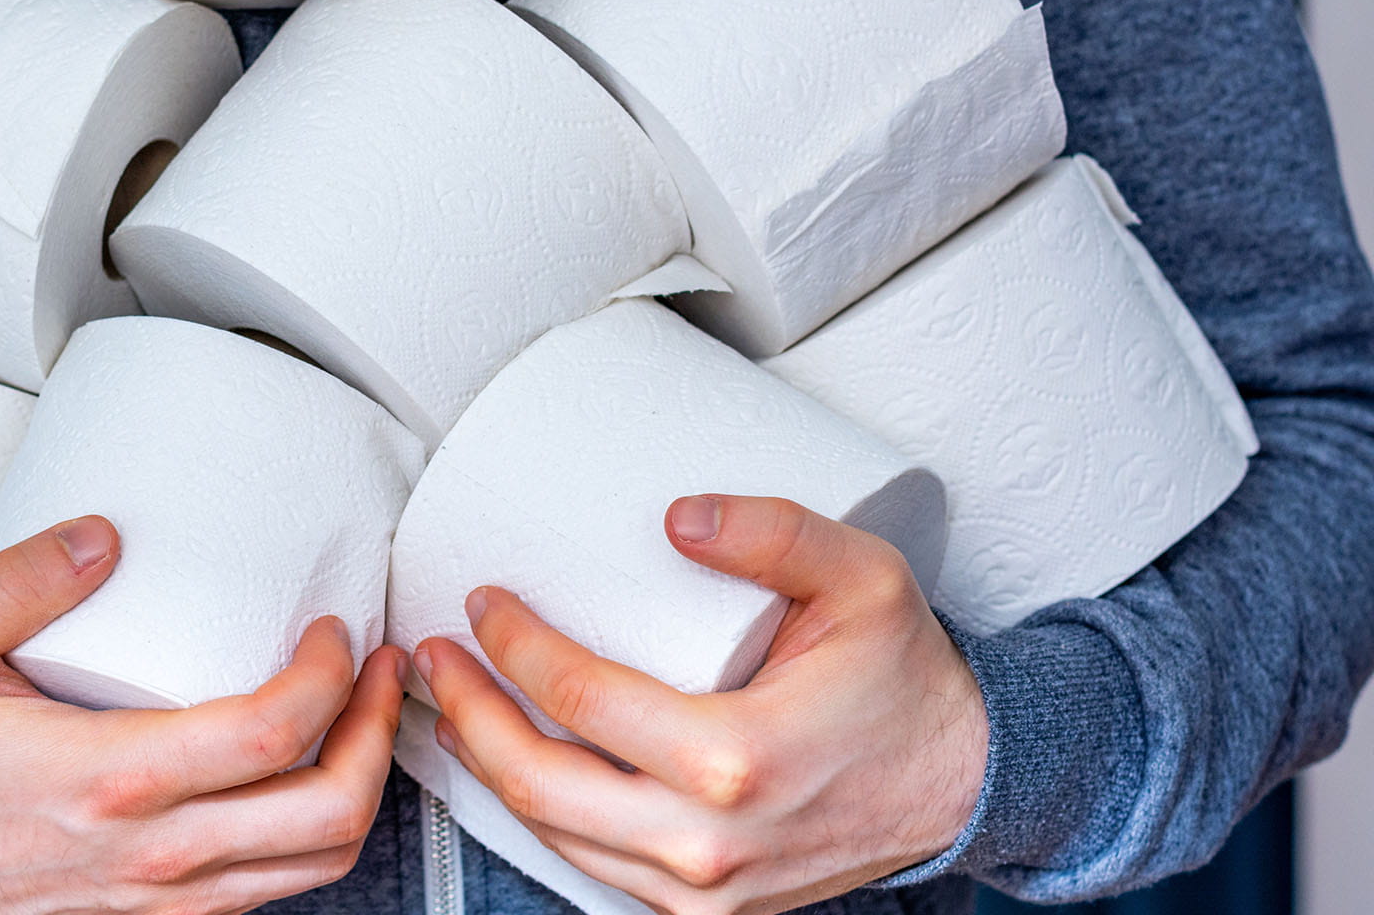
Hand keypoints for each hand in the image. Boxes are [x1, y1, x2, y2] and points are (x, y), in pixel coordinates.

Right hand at [0, 514, 406, 914]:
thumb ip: (18, 582)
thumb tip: (102, 535)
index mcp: (107, 777)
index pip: (269, 732)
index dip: (329, 675)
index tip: (331, 628)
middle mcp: (151, 850)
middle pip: (326, 813)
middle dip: (377, 731)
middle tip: (379, 668)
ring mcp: (162, 896)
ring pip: (316, 865)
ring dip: (360, 785)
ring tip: (361, 716)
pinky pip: (271, 890)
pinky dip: (313, 833)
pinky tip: (304, 775)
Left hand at [414, 495, 986, 914]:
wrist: (958, 782)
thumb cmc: (904, 680)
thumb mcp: (863, 577)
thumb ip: (774, 532)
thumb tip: (674, 517)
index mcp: (737, 758)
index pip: (581, 697)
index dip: (514, 645)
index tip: (485, 602)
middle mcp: (709, 841)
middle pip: (539, 783)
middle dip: (468, 714)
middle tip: (434, 657)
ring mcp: (703, 892)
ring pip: (553, 836)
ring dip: (489, 768)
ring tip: (454, 706)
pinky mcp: (704, 913)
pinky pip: (592, 868)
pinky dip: (541, 816)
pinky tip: (515, 767)